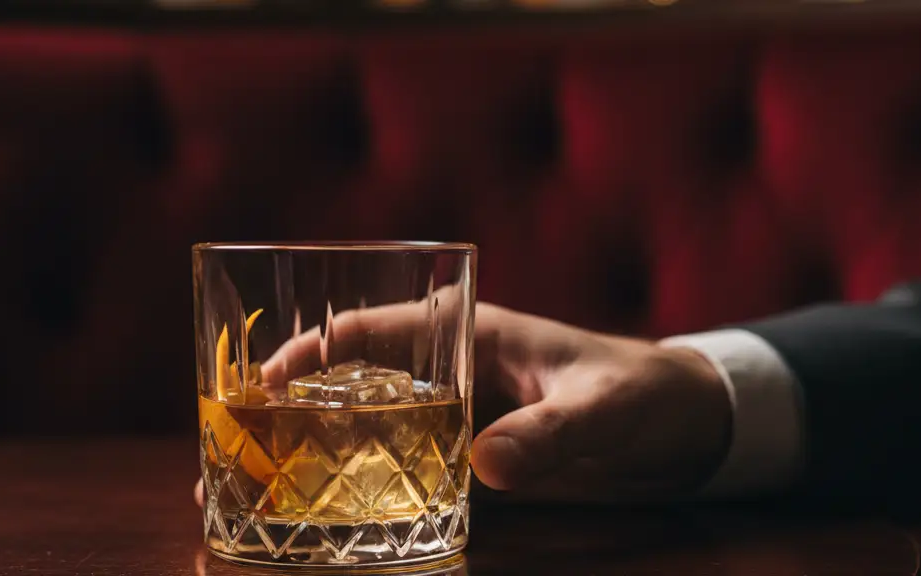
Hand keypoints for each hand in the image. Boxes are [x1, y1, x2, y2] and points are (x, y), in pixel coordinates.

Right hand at [194, 302, 731, 504]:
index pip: (375, 327)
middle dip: (295, 411)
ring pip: (376, 432)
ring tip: (258, 494)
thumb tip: (485, 468)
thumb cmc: (646, 394)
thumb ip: (551, 434)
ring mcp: (464, 420)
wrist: (686, 426)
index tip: (261, 379)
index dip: (315, 347)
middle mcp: (455, 374)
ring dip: (322, 456)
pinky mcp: (481, 462)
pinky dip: (375, 493)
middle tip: (234, 450)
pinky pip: (415, 474)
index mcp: (473, 334)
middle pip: (356, 384)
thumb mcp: (602, 410)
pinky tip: (339, 526)